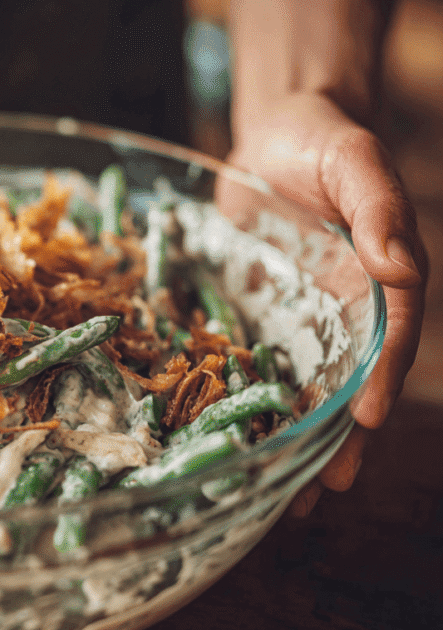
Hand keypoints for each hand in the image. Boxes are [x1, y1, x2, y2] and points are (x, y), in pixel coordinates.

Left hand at [227, 92, 426, 515]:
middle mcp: (346, 308)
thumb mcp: (356, 163)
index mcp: (380, 279)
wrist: (275, 137)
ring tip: (285, 492)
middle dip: (342, 436)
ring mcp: (301, 314)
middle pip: (350, 379)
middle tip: (326, 489)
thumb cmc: (323, 143)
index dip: (380, 378)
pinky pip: (256, 359)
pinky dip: (249, 398)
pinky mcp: (261, 311)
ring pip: (304, 384)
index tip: (365, 419)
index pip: (389, 337)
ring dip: (296, 435)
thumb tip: (399, 264)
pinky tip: (230, 435)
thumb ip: (378, 210)